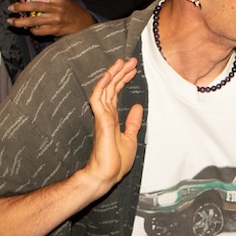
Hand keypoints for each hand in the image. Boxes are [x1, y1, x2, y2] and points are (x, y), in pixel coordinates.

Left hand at [10, 0, 96, 37]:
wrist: (84, 24)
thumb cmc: (71, 10)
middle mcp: (56, 7)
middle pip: (34, 6)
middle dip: (19, 7)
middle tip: (11, 7)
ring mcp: (55, 19)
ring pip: (33, 20)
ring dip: (20, 21)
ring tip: (11, 21)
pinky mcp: (54, 30)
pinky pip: (39, 30)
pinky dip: (32, 30)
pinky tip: (29, 28)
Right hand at [80, 59, 143, 191]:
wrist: (107, 175)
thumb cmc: (116, 162)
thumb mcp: (130, 138)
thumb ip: (132, 122)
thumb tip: (136, 106)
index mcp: (112, 118)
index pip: (116, 93)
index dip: (123, 80)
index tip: (132, 69)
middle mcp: (105, 114)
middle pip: (112, 88)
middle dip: (120, 73)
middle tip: (130, 60)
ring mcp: (102, 116)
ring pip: (105, 89)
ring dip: (113, 74)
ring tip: (122, 61)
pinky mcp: (100, 120)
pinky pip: (98, 99)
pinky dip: (102, 86)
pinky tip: (108, 75)